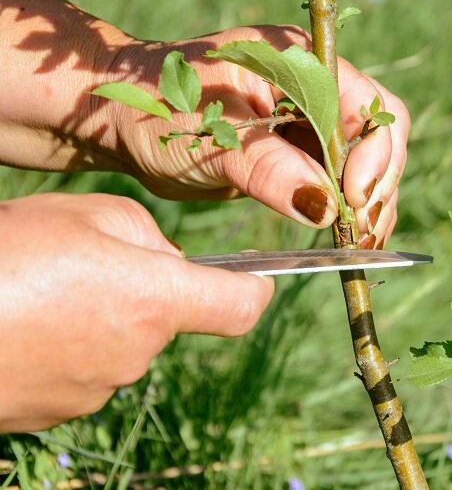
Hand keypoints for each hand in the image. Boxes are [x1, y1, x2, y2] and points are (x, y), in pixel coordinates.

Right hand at [0, 193, 272, 431]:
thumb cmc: (6, 255)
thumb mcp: (86, 214)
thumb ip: (146, 236)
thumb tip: (167, 263)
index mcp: (156, 301)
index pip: (239, 307)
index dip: (253, 289)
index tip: (253, 278)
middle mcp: (137, 354)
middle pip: (168, 317)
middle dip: (145, 288)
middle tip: (88, 260)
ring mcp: (95, 390)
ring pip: (123, 342)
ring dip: (102, 315)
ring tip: (43, 287)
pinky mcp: (57, 412)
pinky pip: (84, 368)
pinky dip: (69, 344)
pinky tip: (26, 319)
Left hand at [103, 26, 407, 248]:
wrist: (127, 122)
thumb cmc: (159, 111)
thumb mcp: (212, 140)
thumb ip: (268, 169)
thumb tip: (324, 208)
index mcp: (300, 63)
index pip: (368, 105)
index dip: (372, 154)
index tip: (352, 200)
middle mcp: (317, 87)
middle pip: (380, 134)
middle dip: (377, 184)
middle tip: (361, 231)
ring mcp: (313, 121)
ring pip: (368, 162)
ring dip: (371, 203)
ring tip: (360, 242)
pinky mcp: (303, 153)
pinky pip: (343, 181)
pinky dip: (350, 210)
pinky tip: (347, 238)